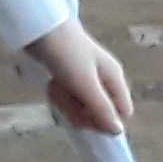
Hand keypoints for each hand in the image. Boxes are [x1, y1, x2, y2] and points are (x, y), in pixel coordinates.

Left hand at [26, 21, 134, 136]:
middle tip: (65, 96)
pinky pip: (69, 99)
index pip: (121, 113)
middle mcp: (104, 81)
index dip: (105, 121)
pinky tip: (52, 84)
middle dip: (78, 111)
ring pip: (81, 108)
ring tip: (55, 86)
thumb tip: (118, 132)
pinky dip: (59, 95)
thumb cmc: (67, 54)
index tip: (86, 117)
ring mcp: (86, 80)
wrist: (41, 28)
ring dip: (65, 103)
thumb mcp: (85, 84)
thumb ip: (102, 109)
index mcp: (114, 79)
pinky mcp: (70, 79)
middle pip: (99, 114)